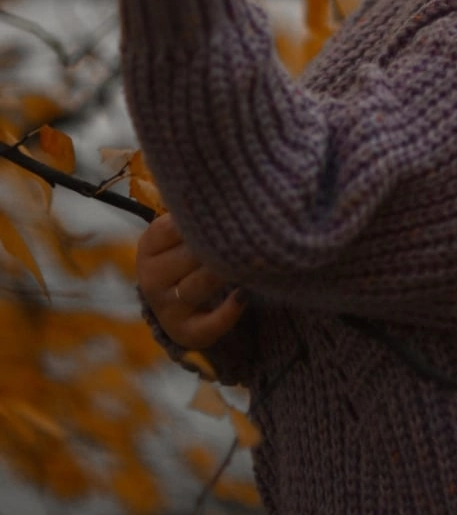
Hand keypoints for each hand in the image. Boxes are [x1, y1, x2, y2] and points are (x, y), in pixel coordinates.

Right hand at [137, 210, 247, 350]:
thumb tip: (225, 182)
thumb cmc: (193, 248)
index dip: (205, 217)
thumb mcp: (186, 226)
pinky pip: (205, 327)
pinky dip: (227, 314)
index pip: (173, 226)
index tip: (229, 210)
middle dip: (219, 244)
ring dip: (225, 272)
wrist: (182, 294)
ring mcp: (165, 306)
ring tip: (249, 258)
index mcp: (150, 245)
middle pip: (189, 255)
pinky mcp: (183, 332)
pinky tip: (244, 296)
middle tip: (247, 232)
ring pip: (197, 286)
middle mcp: (151, 277)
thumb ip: (199, 208)